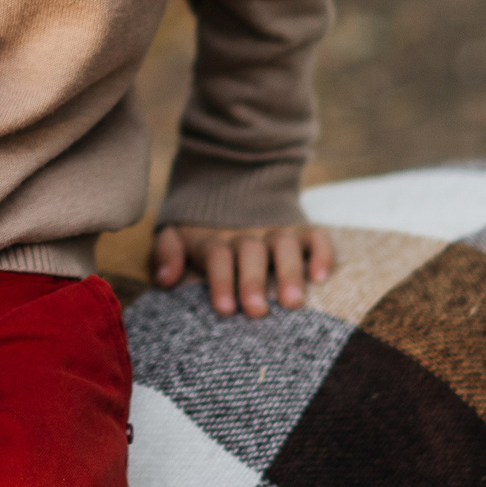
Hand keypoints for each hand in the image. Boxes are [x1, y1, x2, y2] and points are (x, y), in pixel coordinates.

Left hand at [151, 222, 335, 317]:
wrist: (233, 176)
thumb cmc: (202, 224)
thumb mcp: (174, 232)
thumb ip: (166, 253)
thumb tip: (164, 280)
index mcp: (215, 238)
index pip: (217, 258)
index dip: (220, 282)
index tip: (224, 309)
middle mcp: (247, 234)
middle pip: (250, 254)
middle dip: (253, 282)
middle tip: (256, 310)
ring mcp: (276, 230)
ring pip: (285, 247)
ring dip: (289, 273)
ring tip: (291, 302)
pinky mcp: (301, 228)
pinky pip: (316, 237)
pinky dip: (321, 254)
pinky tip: (320, 276)